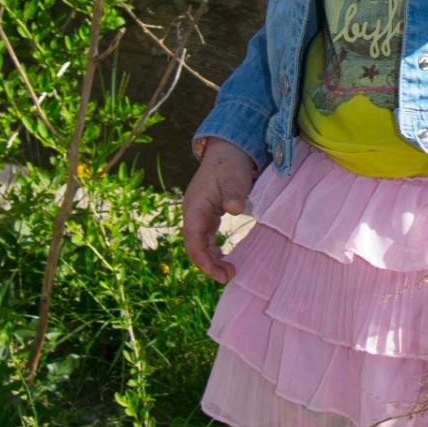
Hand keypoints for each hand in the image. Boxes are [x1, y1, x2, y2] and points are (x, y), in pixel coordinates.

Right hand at [183, 139, 258, 281]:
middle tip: (229, 277)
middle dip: (208, 265)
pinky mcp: (207, 214)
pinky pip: (206, 238)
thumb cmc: (230, 165)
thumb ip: (233, 194)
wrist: (228, 150)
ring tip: (229, 272)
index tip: (219, 273)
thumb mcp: (234, 178)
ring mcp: (199, 214)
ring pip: (200, 244)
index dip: (203, 261)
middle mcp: (193, 214)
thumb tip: (233, 208)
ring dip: (211, 260)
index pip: (193, 241)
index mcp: (195, 208)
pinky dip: (213, 250)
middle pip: (195, 246)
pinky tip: (224, 259)